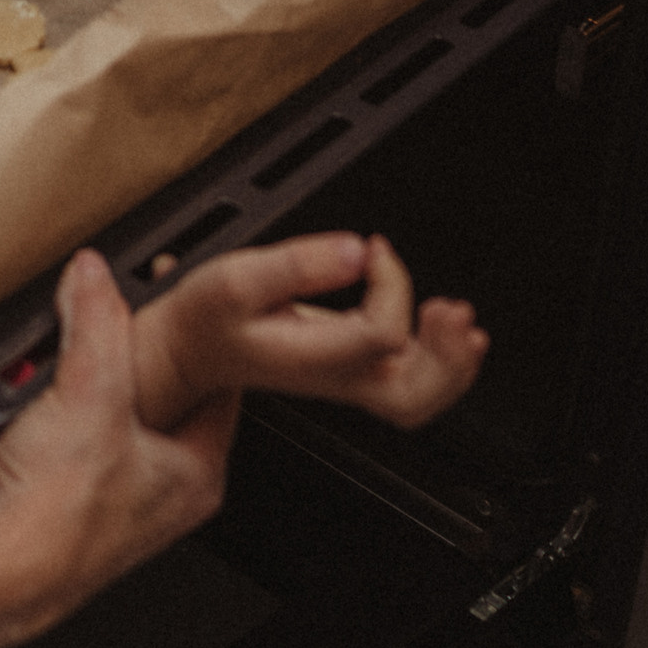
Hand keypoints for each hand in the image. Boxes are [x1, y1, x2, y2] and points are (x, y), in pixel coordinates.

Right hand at [0, 250, 236, 647]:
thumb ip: (95, 322)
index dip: (205, 336)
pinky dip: (63, 415)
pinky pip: (77, 443)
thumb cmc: (55, 517)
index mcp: (197, 474)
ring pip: (120, 423)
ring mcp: (115, 504)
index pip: (224, 385)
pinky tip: (38, 402)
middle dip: (146, 358)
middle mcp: (163, 496)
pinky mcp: (68, 507)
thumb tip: (94, 276)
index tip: (183, 297)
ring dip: (98, 388)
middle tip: (125, 319)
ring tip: (76, 354)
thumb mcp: (91, 392)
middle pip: (169, 401)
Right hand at [135, 232, 486, 433]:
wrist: (187, 349)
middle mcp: (338, 378)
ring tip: (460, 323)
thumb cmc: (206, 318)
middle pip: (415, 395)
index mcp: (314, 359)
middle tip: (453, 311)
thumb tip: (354, 252)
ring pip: (419, 397)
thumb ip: (297, 263)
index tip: (372, 250)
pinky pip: (409, 381)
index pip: (382, 334)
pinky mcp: (348, 369)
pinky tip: (440, 327)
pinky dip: (436, 361)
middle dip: (448, 358)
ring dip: (451, 365)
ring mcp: (346, 379)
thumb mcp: (238, 278)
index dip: (391, 284)